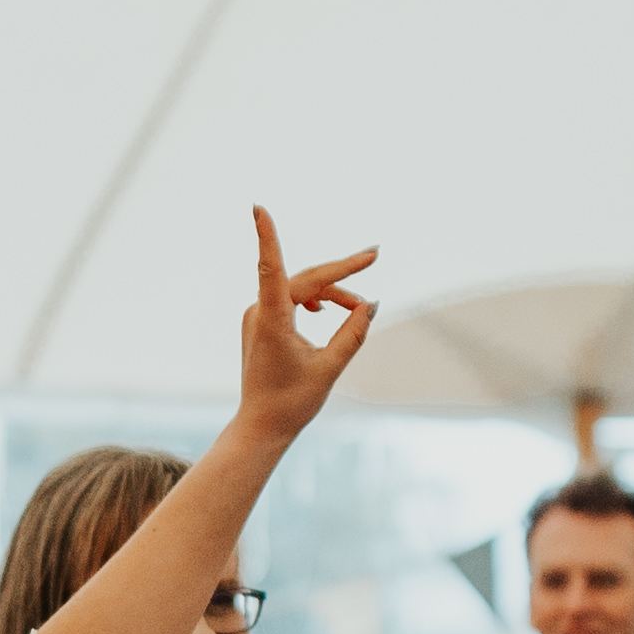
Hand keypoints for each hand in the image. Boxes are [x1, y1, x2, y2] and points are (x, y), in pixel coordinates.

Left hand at [226, 207, 380, 446]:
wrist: (262, 425)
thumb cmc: (292, 401)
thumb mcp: (331, 368)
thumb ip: (352, 334)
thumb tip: (370, 304)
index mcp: (271, 320)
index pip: (271, 268)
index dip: (267, 236)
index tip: (258, 208)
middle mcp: (260, 312)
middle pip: (306, 279)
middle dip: (342, 272)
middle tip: (375, 255)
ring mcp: (258, 316)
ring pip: (303, 289)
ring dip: (332, 294)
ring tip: (359, 309)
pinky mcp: (261, 322)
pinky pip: (292, 299)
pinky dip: (316, 301)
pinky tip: (328, 309)